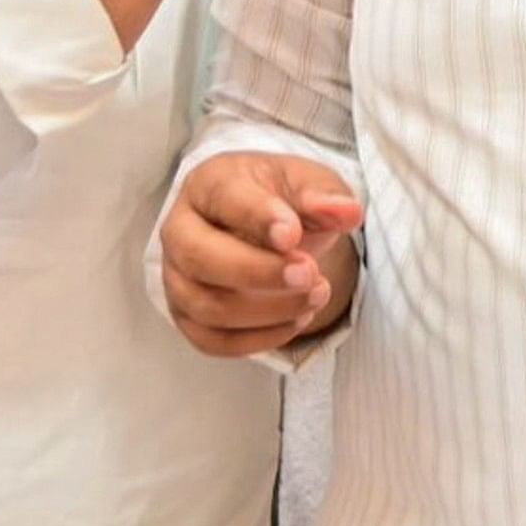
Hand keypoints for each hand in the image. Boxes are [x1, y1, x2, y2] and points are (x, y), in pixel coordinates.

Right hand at [161, 151, 365, 359]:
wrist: (269, 226)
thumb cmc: (281, 199)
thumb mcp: (308, 184)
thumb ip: (325, 195)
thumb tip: (348, 212)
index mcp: (209, 184)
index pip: (225, 200)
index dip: (258, 218)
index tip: (293, 234)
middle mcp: (181, 230)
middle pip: (201, 259)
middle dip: (260, 273)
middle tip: (310, 273)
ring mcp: (177, 277)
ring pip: (208, 307)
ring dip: (269, 311)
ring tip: (316, 294)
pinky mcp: (187, 315)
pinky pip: (213, 341)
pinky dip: (259, 339)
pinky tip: (297, 321)